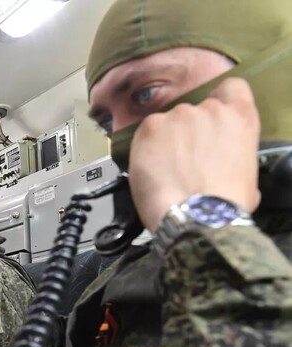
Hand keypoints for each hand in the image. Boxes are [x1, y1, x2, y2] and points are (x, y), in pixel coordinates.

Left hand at [128, 77, 260, 230]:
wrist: (195, 215)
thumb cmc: (224, 203)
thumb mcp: (246, 173)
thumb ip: (233, 152)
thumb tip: (224, 160)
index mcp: (240, 117)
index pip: (231, 88)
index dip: (220, 101)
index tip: (211, 120)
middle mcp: (209, 109)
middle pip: (193, 111)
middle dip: (186, 132)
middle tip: (183, 159)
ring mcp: (177, 115)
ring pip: (166, 123)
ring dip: (164, 141)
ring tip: (163, 169)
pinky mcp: (150, 127)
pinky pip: (144, 133)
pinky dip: (144, 148)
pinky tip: (148, 169)